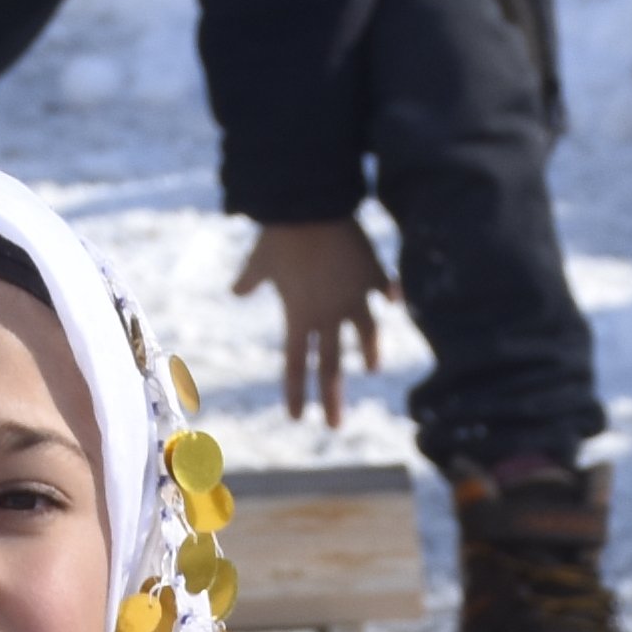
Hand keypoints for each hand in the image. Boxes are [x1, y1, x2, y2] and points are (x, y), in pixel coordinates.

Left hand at [230, 217, 395, 427]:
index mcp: (298, 316)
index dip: (295, 391)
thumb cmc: (279, 233)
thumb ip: (250, 279)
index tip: (297, 417)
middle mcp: (328, 314)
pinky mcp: (373, 273)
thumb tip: (235, 291)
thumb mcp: (260, 260)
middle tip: (335, 426)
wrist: (309, 205)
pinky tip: (396, 300)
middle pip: (331, 365)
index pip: (294, 363)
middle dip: (332, 398)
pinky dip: (391, 293)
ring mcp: (354, 296)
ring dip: (368, 352)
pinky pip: (385, 286)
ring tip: (371, 366)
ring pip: (366, 333)